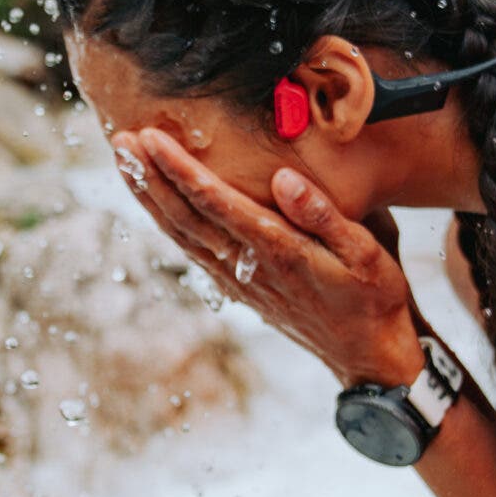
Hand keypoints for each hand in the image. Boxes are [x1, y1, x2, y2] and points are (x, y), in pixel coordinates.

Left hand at [116, 130, 424, 385]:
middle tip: (119, 141)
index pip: (218, 203)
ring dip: (150, 198)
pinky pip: (194, 251)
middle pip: (186, 217)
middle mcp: (250, 266)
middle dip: (150, 177)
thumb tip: (284, 179)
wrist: (369, 357)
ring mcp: (241, 281)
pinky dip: (168, 224)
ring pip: (182, 234)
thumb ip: (324, 214)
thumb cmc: (375, 298)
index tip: (152, 139)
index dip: (181, 170)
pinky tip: (154, 206)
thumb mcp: (367, 253)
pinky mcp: (241, 288)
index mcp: (280, 251)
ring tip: (125, 163)